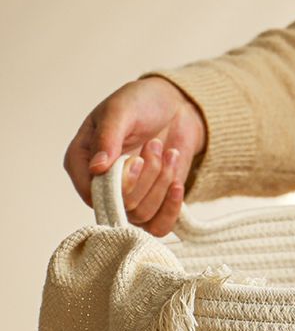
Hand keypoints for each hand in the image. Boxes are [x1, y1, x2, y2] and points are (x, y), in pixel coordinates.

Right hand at [64, 76, 207, 236]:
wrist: (174, 107)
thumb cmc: (141, 103)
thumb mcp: (121, 111)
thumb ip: (108, 137)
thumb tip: (96, 168)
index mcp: (81, 161)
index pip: (90, 192)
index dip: (117, 184)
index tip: (135, 159)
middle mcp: (100, 186)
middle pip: (122, 206)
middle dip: (147, 176)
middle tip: (155, 145)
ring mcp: (126, 199)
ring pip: (142, 215)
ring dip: (162, 182)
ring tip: (169, 153)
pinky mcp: (151, 206)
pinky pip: (158, 227)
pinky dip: (171, 207)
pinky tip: (177, 183)